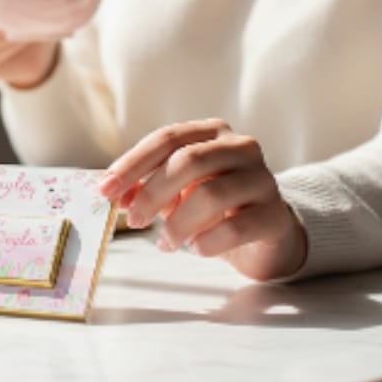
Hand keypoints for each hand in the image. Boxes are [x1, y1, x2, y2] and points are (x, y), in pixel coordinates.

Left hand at [99, 118, 307, 280]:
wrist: (265, 235)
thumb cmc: (214, 207)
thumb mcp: (175, 193)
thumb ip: (145, 188)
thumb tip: (115, 195)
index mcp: (212, 132)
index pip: (166, 138)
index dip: (132, 164)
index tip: (105, 190)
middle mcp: (241, 147)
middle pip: (188, 161)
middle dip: (152, 192)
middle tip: (133, 220)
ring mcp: (263, 180)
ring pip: (211, 194)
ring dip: (178, 223)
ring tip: (166, 242)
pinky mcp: (276, 215)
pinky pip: (236, 227)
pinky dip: (207, 241)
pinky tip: (196, 248)